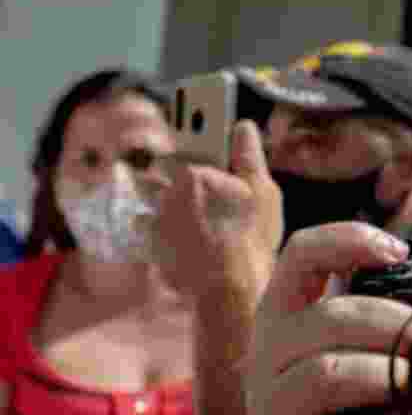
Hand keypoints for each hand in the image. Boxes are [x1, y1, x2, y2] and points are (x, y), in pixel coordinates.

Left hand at [153, 120, 282, 297]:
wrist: (230, 288)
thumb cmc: (251, 238)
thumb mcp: (263, 192)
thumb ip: (249, 156)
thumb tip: (244, 126)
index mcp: (193, 174)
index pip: (176, 153)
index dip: (184, 156)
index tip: (191, 156)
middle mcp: (166, 195)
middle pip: (151, 176)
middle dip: (162, 177)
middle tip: (186, 186)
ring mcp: (155, 223)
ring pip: (144, 204)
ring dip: (154, 205)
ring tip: (177, 213)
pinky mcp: (152, 248)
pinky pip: (144, 232)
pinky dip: (154, 232)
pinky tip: (173, 237)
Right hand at [239, 221, 411, 414]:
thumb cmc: (346, 407)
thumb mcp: (355, 348)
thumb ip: (380, 313)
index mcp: (286, 312)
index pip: (302, 253)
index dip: (349, 240)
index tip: (399, 252)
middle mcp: (268, 351)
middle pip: (328, 317)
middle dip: (390, 324)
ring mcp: (267, 406)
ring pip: (328, 375)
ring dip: (385, 376)